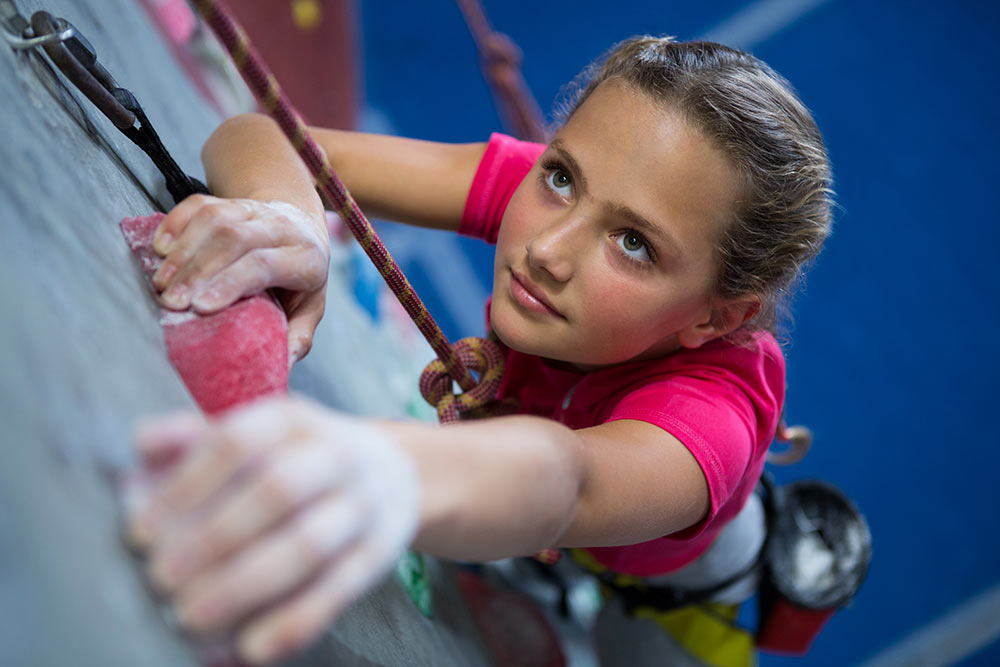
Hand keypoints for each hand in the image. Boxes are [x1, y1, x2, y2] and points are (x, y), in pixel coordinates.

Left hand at [126, 396, 420, 663]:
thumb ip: (195, 439)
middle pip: (277, 491)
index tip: (140, 532)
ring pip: (309, 545)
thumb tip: (142, 446)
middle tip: (160, 578)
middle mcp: (334, 455)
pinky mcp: (378, 553)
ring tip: (192, 616)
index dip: (185, 487)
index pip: (236, 443)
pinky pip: (339, 590)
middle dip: (213, 537)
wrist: (398, 472)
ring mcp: (362, 505)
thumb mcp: (258, 435)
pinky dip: (294, 621)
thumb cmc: (301, 458)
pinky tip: (251, 647)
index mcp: (292, 420)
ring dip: (246, 584)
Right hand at [152, 194, 330, 364]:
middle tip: (172, 301)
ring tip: (163, 283)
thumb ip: (298, 335)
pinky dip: (176, 223)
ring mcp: (255, 210)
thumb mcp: (310, 307)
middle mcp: (283, 228)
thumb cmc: (301, 279)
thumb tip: (282, 362)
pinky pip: (199, 204)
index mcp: (306, 258)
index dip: (230, 283)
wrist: (302, 228)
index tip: (201, 307)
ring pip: (215, 219)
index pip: (263, 265)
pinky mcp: (231, 201)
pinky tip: (160, 248)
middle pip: (234, 240)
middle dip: (198, 271)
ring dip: (183, 251)